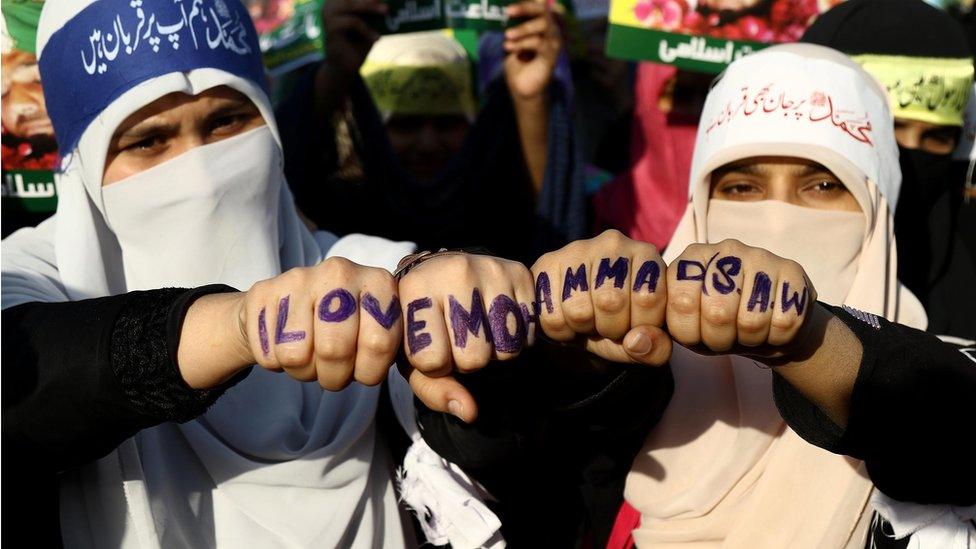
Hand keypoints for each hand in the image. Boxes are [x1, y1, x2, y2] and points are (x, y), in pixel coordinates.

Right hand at [238, 257, 401, 388]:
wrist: (287, 312)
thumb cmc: (343, 332)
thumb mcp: (376, 334)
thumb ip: (393, 347)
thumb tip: (423, 369)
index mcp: (379, 282)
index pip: (380, 344)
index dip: (369, 372)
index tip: (363, 371)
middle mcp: (341, 272)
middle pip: (335, 350)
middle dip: (334, 376)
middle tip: (332, 371)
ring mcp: (300, 277)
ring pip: (297, 355)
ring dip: (304, 371)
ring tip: (309, 357)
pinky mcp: (263, 292)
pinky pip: (269, 352)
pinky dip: (276, 362)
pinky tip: (283, 344)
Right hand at [321, 0, 385, 76]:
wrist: (345, 65)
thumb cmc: (358, 42)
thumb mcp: (368, 23)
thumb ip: (373, 10)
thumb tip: (385, 1)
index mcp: (337, 1)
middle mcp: (330, 4)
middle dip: (370, 1)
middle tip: (386, 7)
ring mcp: (328, 15)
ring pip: (350, 5)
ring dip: (370, 9)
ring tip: (386, 14)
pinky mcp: (330, 28)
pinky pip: (352, 22)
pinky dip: (366, 29)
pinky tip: (376, 39)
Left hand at [397, 253, 536, 421]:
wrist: (446, 271)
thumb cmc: (426, 320)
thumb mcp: (413, 354)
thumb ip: (432, 388)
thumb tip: (469, 411)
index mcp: (415, 287)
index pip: (432, 360)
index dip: (434, 364)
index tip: (432, 344)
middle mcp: (453, 271)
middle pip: (473, 358)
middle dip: (466, 360)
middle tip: (459, 337)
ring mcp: (490, 269)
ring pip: (504, 350)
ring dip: (493, 352)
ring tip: (479, 328)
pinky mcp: (519, 272)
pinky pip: (527, 334)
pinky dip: (515, 338)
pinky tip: (498, 320)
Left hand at [503, 0, 561, 100]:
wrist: (521, 85)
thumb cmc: (517, 59)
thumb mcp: (512, 36)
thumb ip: (513, 21)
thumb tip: (505, 6)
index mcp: (545, 21)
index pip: (542, 3)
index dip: (530, 2)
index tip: (511, 6)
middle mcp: (554, 28)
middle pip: (545, 10)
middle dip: (526, 8)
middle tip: (508, 11)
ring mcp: (555, 41)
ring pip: (544, 24)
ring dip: (523, 28)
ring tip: (507, 35)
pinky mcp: (552, 56)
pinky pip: (540, 43)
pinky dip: (523, 43)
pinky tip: (509, 47)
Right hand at [531, 230, 673, 365]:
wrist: (578, 318)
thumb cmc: (619, 325)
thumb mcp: (642, 341)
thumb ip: (655, 348)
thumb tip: (638, 343)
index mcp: (647, 256)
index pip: (649, 297)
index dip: (640, 327)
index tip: (632, 326)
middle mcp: (613, 244)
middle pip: (612, 302)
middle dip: (609, 329)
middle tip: (606, 326)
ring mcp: (578, 250)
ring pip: (579, 311)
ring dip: (582, 330)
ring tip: (586, 321)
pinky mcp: (547, 263)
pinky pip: (552, 315)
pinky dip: (560, 331)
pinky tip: (566, 319)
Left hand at [665, 239, 817, 358]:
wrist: (769, 325)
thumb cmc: (718, 327)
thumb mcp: (685, 330)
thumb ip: (658, 335)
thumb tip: (637, 343)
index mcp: (690, 260)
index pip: (680, 304)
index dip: (691, 333)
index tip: (699, 333)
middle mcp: (724, 249)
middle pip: (717, 313)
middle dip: (721, 339)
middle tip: (727, 336)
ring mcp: (760, 255)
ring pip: (752, 320)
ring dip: (750, 340)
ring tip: (748, 330)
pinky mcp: (792, 271)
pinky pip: (784, 321)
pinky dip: (777, 338)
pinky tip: (773, 326)